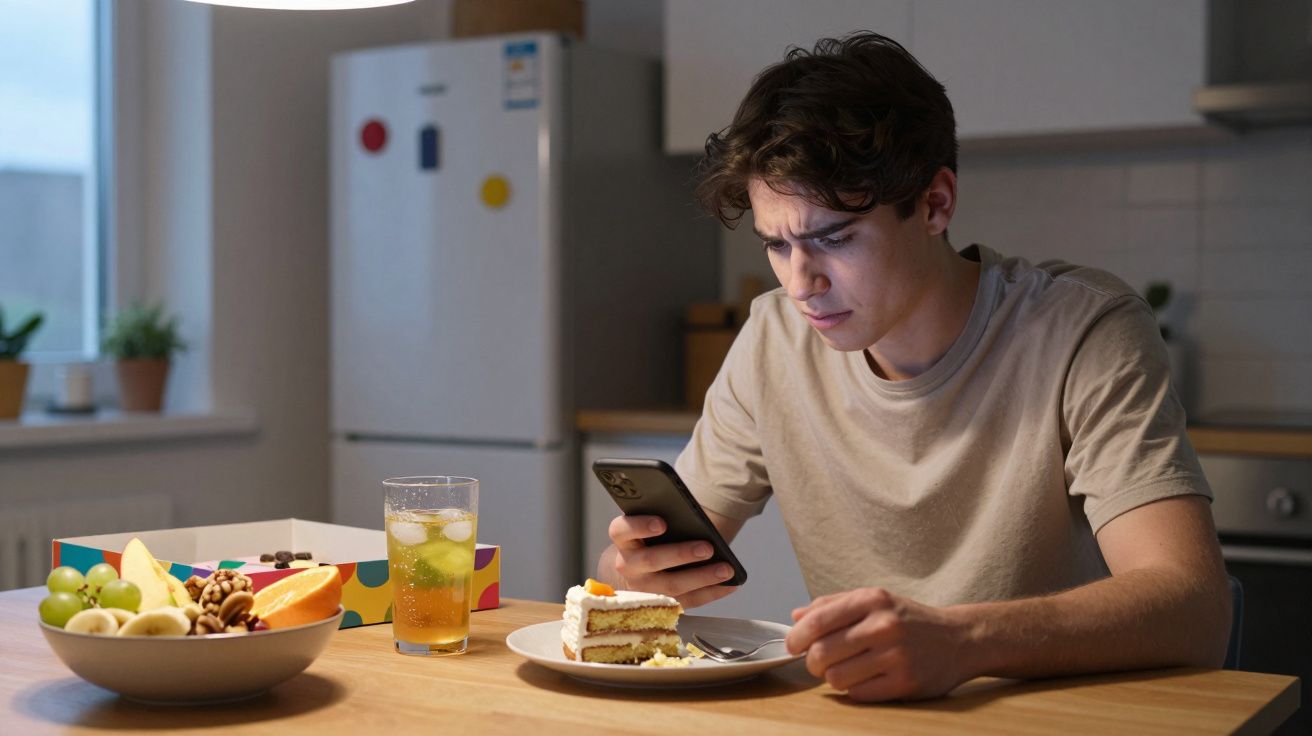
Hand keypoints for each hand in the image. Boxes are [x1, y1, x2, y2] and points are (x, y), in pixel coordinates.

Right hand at [606, 514, 736, 608]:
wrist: (636, 569)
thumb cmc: (649, 540)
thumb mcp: (649, 527)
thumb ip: (664, 518)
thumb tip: (693, 517)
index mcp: (624, 540)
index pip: (621, 530)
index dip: (639, 526)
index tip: (661, 523)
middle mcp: (628, 565)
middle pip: (651, 560)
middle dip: (681, 554)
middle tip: (707, 548)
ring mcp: (643, 588)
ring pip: (671, 585)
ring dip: (702, 577)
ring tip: (726, 569)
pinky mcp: (661, 603)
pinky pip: (687, 601)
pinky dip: (710, 593)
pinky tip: (729, 585)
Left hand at [786, 587, 972, 701]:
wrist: (960, 640)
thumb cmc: (909, 620)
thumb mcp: (875, 601)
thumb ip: (833, 605)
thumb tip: (796, 616)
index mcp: (872, 600)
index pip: (818, 620)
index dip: (797, 637)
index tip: (793, 645)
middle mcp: (884, 625)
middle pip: (822, 653)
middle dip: (812, 662)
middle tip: (818, 663)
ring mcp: (896, 656)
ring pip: (836, 678)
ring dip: (833, 678)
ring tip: (845, 670)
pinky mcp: (905, 683)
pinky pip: (858, 695)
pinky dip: (855, 690)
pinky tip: (865, 680)